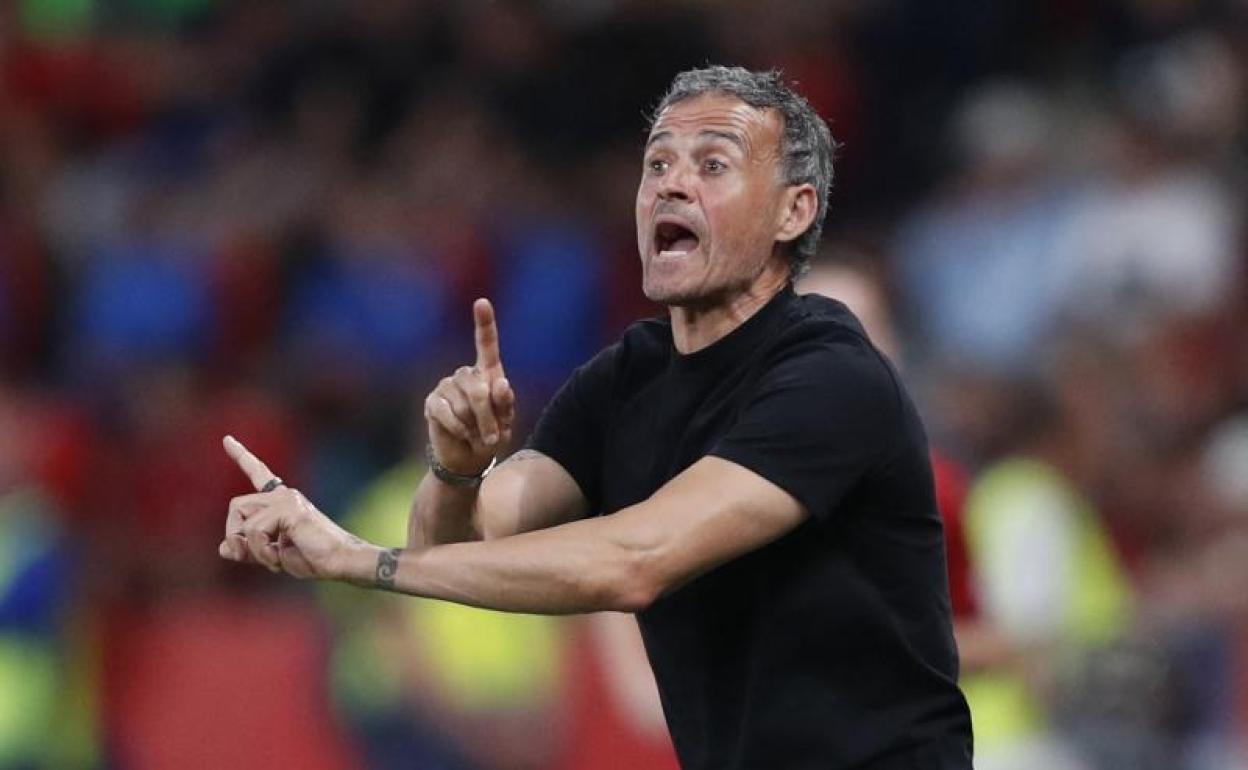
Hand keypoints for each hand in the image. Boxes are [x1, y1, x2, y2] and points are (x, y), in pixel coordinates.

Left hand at [219, 435, 362, 579]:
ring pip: (241, 517)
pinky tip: (280, 557)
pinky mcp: (288, 509)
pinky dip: (261, 550)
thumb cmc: (313, 558)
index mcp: (282, 502)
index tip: (227, 439)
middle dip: (234, 534)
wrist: (340, 561)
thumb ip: (248, 548)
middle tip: (247, 556)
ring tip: (274, 559)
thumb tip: (223, 548)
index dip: (241, 456)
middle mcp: (284, 495)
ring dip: (250, 548)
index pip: (258, 473)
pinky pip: (254, 530)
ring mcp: (286, 499)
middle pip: (236, 506)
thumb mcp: (272, 554)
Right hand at [424, 298, 516, 475]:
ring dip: (475, 427)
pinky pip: (446, 413)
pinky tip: (460, 434)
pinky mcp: (432, 401)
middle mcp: (466, 375)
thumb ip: (506, 405)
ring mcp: (446, 386)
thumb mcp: (506, 423)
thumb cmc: (491, 435)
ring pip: (464, 404)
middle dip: (489, 418)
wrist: (467, 457)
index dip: (484, 323)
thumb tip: (500, 383)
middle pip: (479, 389)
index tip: (481, 302)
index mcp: (488, 373)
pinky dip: (458, 429)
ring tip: (476, 436)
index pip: (486, 344)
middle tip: (494, 439)